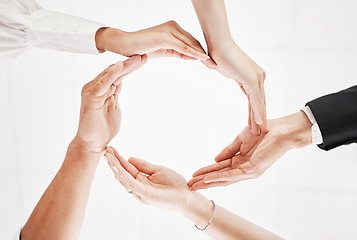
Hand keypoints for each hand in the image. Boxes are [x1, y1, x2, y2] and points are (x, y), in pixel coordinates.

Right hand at [75, 55, 146, 152]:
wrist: (93, 144)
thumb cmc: (102, 128)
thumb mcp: (114, 106)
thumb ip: (115, 94)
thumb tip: (119, 83)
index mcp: (101, 89)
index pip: (118, 74)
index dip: (130, 67)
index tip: (143, 59)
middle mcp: (95, 87)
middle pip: (115, 72)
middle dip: (130, 63)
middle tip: (144, 55)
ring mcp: (92, 91)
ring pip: (110, 75)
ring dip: (125, 66)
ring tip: (138, 58)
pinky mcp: (91, 98)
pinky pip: (102, 83)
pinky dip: (111, 74)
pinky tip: (120, 66)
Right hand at [96, 21, 215, 67]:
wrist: (127, 45)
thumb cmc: (143, 48)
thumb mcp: (165, 51)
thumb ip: (179, 52)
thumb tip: (194, 57)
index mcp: (173, 28)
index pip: (191, 41)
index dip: (201, 51)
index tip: (210, 61)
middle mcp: (173, 26)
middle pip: (193, 42)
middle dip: (204, 54)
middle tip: (215, 65)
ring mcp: (169, 30)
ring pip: (190, 44)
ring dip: (202, 55)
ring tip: (212, 64)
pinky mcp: (165, 36)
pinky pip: (182, 47)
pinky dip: (193, 53)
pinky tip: (202, 59)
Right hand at [105, 147, 192, 212]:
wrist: (187, 196)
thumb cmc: (175, 184)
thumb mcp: (158, 170)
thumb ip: (143, 165)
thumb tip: (129, 158)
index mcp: (141, 180)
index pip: (127, 168)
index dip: (118, 159)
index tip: (111, 149)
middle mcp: (138, 187)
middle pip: (122, 173)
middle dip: (113, 162)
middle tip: (105, 150)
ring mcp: (140, 192)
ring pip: (124, 179)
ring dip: (115, 167)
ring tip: (108, 156)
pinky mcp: (145, 195)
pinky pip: (131, 184)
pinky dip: (123, 176)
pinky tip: (117, 168)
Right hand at [188, 111, 312, 189]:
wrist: (281, 130)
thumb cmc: (263, 132)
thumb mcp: (240, 141)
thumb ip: (228, 150)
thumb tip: (214, 159)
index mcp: (240, 162)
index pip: (219, 170)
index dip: (205, 172)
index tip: (193, 175)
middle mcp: (243, 170)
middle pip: (220, 178)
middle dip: (204, 181)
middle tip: (189, 185)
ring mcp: (248, 172)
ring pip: (224, 179)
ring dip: (208, 182)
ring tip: (195, 185)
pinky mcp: (253, 170)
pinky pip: (233, 175)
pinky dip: (219, 177)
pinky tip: (208, 179)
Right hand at [207, 38, 267, 133]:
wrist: (218, 44)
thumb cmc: (219, 54)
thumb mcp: (229, 70)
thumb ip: (233, 76)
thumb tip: (228, 73)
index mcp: (254, 75)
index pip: (256, 98)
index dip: (256, 111)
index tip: (256, 123)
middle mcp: (259, 76)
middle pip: (260, 101)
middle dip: (260, 117)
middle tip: (262, 130)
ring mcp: (257, 78)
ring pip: (259, 103)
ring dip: (259, 118)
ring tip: (260, 131)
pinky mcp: (252, 80)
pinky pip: (255, 100)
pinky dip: (257, 112)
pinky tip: (258, 123)